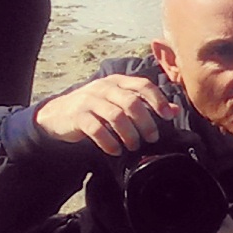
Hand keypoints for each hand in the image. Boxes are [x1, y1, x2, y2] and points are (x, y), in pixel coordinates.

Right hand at [35, 74, 180, 155]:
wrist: (58, 114)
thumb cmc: (95, 108)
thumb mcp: (119, 101)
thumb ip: (145, 104)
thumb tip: (174, 111)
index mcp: (117, 81)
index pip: (142, 84)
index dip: (158, 100)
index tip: (168, 116)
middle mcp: (104, 88)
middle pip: (131, 103)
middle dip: (146, 123)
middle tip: (152, 138)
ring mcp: (89, 101)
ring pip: (116, 116)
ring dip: (129, 134)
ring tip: (134, 146)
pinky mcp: (78, 116)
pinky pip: (97, 129)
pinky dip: (109, 142)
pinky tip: (115, 150)